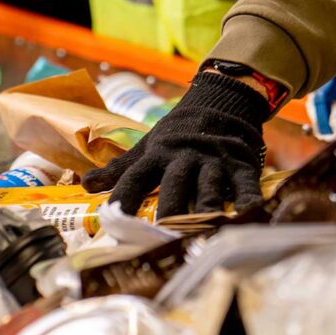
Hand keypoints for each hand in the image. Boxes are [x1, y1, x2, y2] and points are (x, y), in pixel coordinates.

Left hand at [82, 71, 269, 217]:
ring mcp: (214, 162)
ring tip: (205, 227)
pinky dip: (249, 199)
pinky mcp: (241, 166)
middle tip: (162, 235)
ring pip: (209, 187)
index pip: (135, 178)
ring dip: (207, 207)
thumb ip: (120, 169)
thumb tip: (86, 184)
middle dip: (169, 209)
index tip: (112, 219)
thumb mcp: (147, 146)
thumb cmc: (177, 132)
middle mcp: (184, 159)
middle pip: (174, 186)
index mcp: (157, 155)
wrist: (221, 99)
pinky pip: (245, 185)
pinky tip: (250, 213)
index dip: (123, 197)